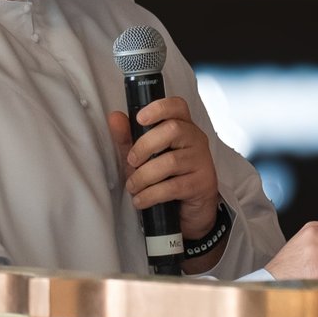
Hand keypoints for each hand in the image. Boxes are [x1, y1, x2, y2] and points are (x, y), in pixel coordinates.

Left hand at [107, 97, 220, 240]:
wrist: (190, 209)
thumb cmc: (168, 177)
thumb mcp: (144, 156)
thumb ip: (129, 137)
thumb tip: (115, 118)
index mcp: (183, 127)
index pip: (177, 106)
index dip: (159, 108)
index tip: (139, 118)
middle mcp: (195, 139)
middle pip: (173, 129)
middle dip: (145, 146)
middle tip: (132, 161)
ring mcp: (202, 161)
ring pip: (171, 161)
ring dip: (144, 176)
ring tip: (133, 186)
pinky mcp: (203, 184)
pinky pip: (174, 187)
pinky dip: (151, 195)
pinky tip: (142, 199)